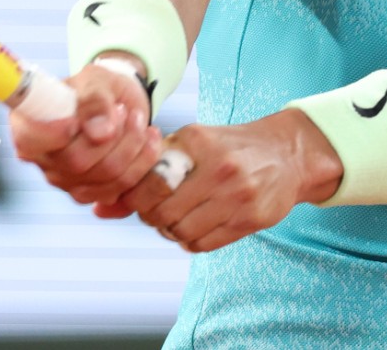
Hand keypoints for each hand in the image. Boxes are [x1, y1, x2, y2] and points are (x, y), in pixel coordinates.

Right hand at [10, 59, 162, 210]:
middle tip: (126, 111)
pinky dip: (142, 162)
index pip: (31, 140)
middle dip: (114, 135)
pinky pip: (121, 188)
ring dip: (133, 145)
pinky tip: (147, 139)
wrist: (118, 103)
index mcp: (29, 124)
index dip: (56, 133)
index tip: (79, 119)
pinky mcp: (89, 193)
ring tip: (138, 120)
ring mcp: (63, 179)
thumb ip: (95, 100)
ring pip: (106, 177)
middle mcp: (40, 158)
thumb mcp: (96, 80)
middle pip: (77, 162)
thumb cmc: (98, 88)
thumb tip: (99, 132)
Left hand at [120, 109, 341, 252]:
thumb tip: (100, 210)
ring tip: (177, 219)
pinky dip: (192, 241)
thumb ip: (147, 171)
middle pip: (163, 213)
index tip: (139, 199)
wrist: (286, 155)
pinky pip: (204, 244)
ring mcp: (238, 195)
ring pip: (182, 233)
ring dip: (171, 232)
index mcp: (197, 142)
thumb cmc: (227, 148)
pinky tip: (197, 226)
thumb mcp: (189, 145)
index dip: (135, 200)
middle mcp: (219, 167)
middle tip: (156, 212)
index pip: (149, 183)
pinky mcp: (252, 218)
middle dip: (152, 218)